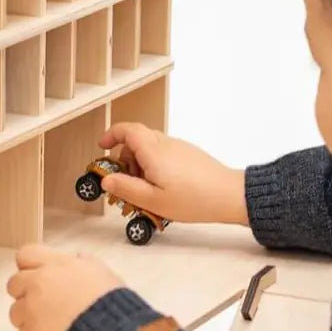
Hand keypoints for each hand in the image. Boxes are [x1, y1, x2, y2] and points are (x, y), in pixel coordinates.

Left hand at [7, 244, 122, 330]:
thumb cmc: (111, 304)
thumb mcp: (102, 273)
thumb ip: (84, 263)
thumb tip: (78, 258)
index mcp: (55, 265)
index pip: (25, 254)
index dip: (30, 266)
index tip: (39, 276)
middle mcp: (38, 283)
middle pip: (14, 284)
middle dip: (26, 294)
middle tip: (46, 305)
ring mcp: (31, 310)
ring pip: (15, 313)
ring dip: (29, 319)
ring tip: (53, 327)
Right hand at [98, 122, 248, 226]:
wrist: (229, 195)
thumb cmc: (194, 199)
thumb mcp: (153, 200)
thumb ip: (126, 188)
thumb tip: (106, 179)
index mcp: (153, 151)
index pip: (127, 130)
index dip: (111, 135)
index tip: (102, 147)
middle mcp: (166, 144)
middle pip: (137, 141)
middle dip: (125, 160)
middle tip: (125, 184)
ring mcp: (179, 148)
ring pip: (151, 149)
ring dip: (141, 166)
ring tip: (146, 192)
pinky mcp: (188, 155)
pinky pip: (164, 155)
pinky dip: (155, 167)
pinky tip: (162, 190)